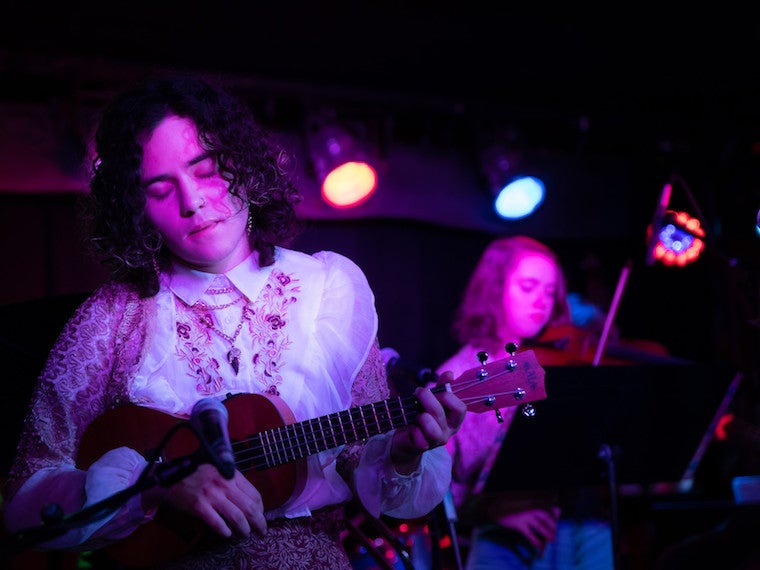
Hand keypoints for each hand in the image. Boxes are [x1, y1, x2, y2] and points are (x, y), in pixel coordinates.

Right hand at [144, 464, 266, 537]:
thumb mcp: (219, 471)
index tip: (261, 515)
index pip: (254, 494)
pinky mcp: (198, 505)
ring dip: (244, 529)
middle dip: (259, 522)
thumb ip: (233, 481)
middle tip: (262, 531)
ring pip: (237, 517)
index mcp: (231, 474)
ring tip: (246, 534)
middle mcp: (224, 483)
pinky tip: (227, 534)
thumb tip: (251, 500)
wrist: (170, 478)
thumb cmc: (197, 474)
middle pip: (249, 507)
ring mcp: (211, 494)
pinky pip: (217, 522)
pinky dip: (224, 531)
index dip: (261, 508)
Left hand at [390, 371, 465, 472]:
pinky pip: (418, 438)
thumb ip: (442, 387)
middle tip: (418, 391)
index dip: (448, 397)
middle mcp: (447, 431)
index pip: (460, 408)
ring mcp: (435, 441)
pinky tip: (410, 426)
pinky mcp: (421, 447)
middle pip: (440, 414)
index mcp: (454, 419)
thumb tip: (450, 374)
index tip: (436, 390)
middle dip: (428, 399)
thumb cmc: (423, 415)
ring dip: (421, 417)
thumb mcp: (433, 400)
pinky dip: (412, 429)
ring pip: (432, 430)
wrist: (407, 439)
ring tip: (416, 413)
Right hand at [492, 506, 560, 553]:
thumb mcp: (523, 503)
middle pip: (546, 517)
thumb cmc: (509, 505)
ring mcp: (524, 515)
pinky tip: (538, 545)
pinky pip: (529, 533)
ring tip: (552, 540)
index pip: (547, 508)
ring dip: (547, 533)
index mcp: (532, 500)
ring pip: (540, 526)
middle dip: (553, 526)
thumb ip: (534, 506)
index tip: (555, 523)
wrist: (494, 506)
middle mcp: (530, 507)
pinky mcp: (518, 523)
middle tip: (555, 533)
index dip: (553, 517)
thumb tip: (550, 511)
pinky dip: (535, 540)